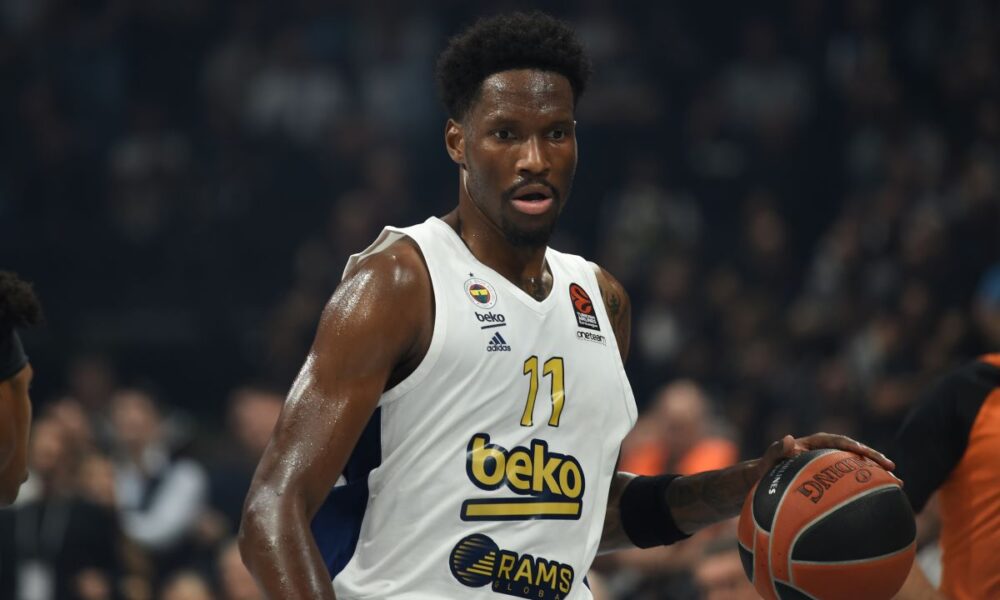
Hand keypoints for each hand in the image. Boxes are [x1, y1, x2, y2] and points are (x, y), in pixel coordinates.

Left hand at [756, 433, 895, 480]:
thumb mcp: (768, 460)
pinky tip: (881, 500)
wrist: (765, 479)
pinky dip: (864, 488)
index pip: (839, 442)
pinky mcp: (832, 479)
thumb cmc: (766, 469)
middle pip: (855, 453)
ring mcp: (830, 465)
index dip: (855, 447)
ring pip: (857, 467)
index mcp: (814, 443)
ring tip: (898, 485)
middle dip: (875, 460)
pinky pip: (851, 481)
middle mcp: (826, 451)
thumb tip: (788, 439)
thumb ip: (775, 450)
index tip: (869, 455)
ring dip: (876, 475)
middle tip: (893, 471)